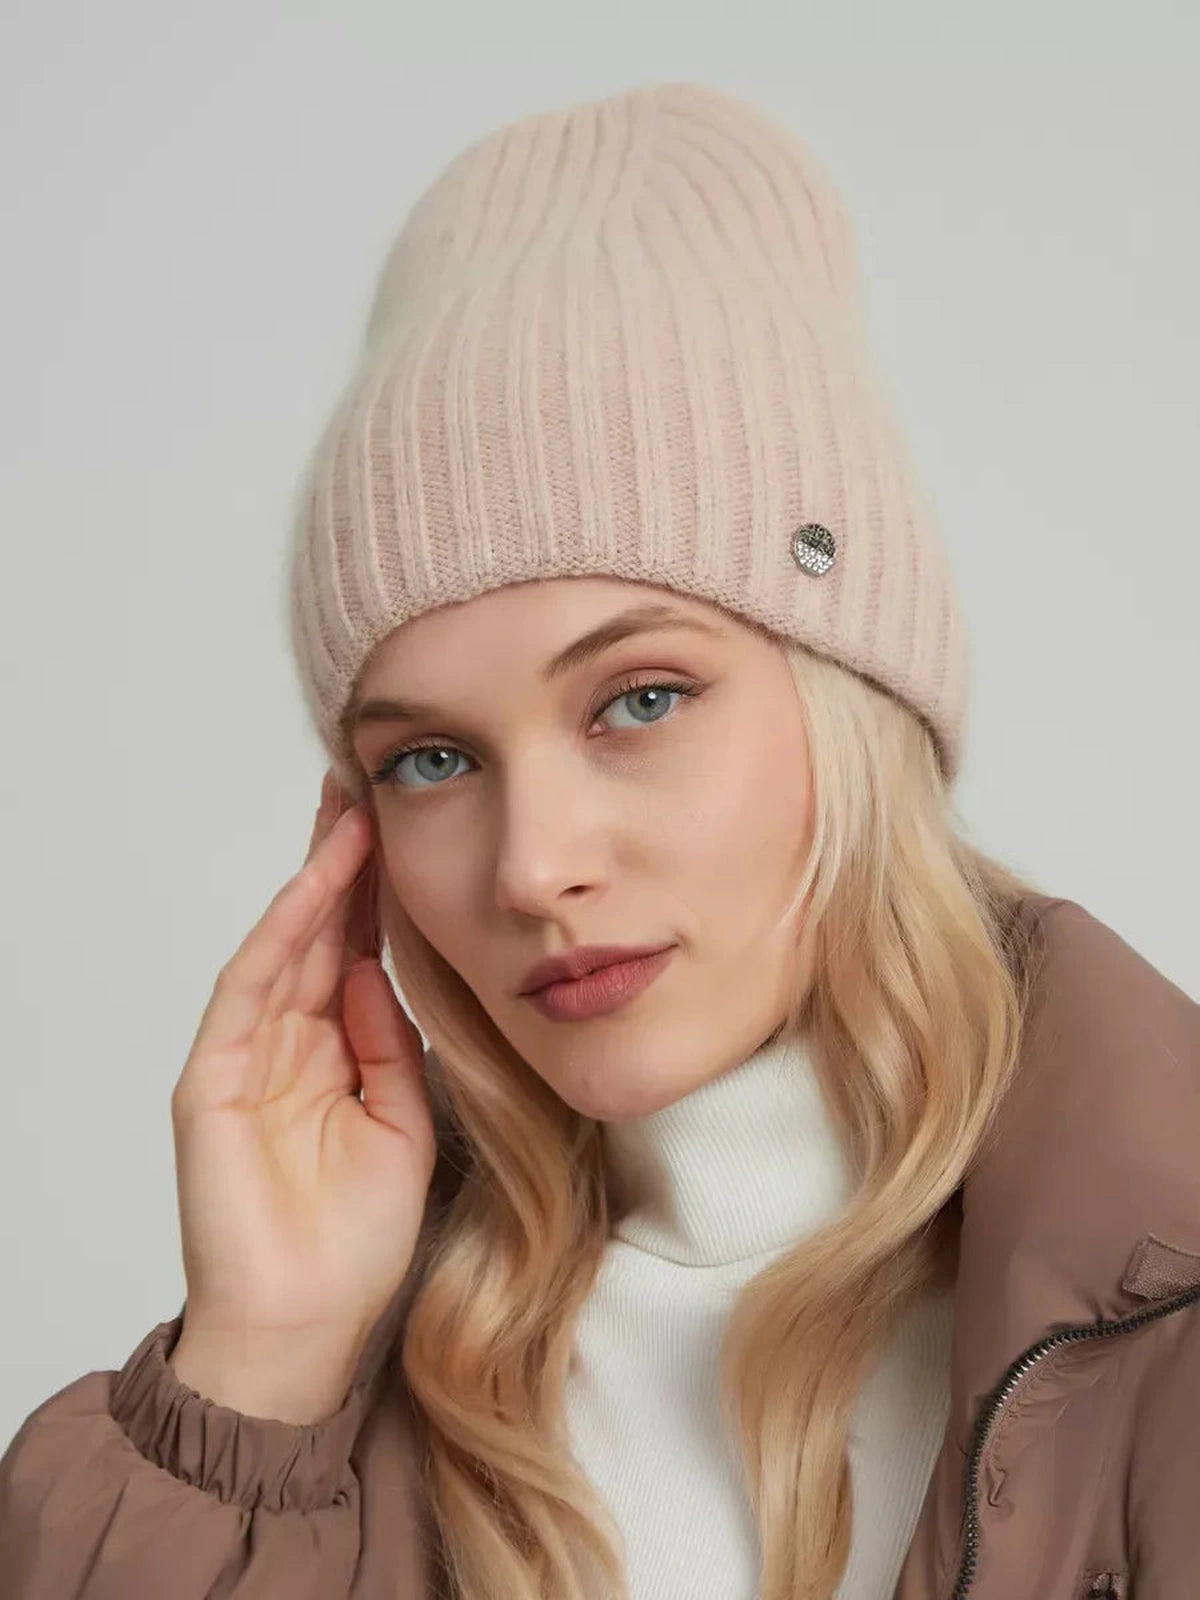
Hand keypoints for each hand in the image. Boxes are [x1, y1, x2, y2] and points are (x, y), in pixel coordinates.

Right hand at [169, 770, 435, 1354]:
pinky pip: (248, 993)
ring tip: (349, 815)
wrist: (306, 1328)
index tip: (408, 829)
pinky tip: (313, 891)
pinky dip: (280, 939)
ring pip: (281, 947)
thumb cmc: (357, 1240)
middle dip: (342, 862)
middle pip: (315, 934)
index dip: (378, 893)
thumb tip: (381, 973)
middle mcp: (288, 1045)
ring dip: (315, 881)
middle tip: (368, 787)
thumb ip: (393, 1047)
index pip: (353, 953)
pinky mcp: (213, 1082)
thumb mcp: (406, 1124)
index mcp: (334, 1054)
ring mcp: (246, 1059)